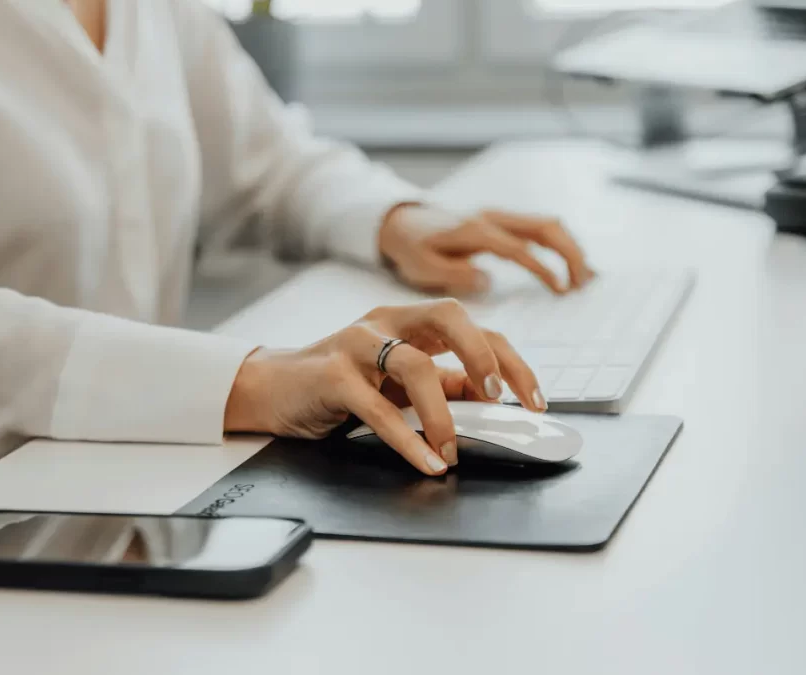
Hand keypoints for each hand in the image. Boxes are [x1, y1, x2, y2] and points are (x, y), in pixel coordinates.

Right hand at [223, 300, 545, 475]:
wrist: (272, 388)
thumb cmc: (338, 384)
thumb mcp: (396, 383)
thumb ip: (440, 385)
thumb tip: (489, 400)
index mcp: (410, 321)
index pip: (474, 327)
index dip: (509, 361)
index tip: (533, 399)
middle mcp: (387, 322)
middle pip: (451, 317)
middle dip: (486, 356)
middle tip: (501, 400)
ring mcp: (357, 343)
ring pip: (415, 366)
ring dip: (444, 414)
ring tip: (453, 451)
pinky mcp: (332, 374)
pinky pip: (378, 408)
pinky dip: (408, 440)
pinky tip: (426, 463)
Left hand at [378, 204, 594, 295]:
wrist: (400, 221)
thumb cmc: (410, 247)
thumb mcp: (422, 267)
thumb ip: (455, 273)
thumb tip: (489, 280)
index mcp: (475, 230)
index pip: (519, 248)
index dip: (543, 269)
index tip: (560, 290)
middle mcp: (491, 218)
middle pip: (545, 226)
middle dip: (570, 253)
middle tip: (582, 284)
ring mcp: (498, 216)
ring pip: (546, 223)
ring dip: (569, 247)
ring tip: (583, 278)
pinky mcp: (500, 222)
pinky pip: (537, 228)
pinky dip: (558, 244)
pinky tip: (568, 265)